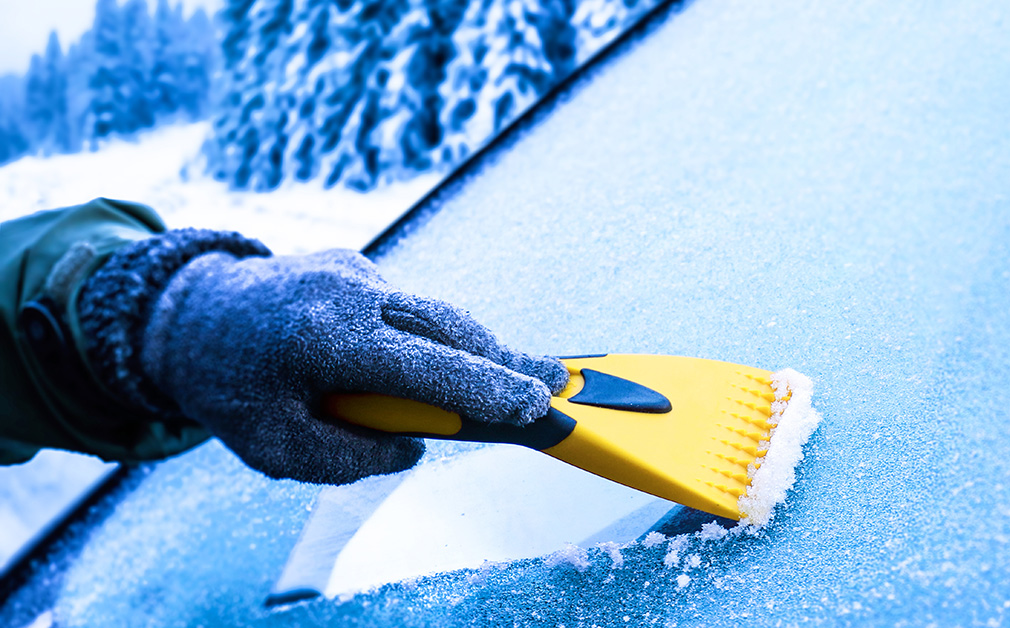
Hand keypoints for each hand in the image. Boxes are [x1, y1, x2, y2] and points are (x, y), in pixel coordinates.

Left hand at [140, 249, 567, 483]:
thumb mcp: (274, 449)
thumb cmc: (229, 389)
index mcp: (324, 340)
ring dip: (470, 348)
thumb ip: (349, 458)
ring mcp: (352, 269)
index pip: (428, 368)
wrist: (183, 314)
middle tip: (557, 382)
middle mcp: (347, 293)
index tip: (538, 404)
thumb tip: (412, 446)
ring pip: (432, 312)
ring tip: (515, 377)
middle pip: (449, 326)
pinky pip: (403, 306)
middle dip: (505, 359)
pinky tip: (427, 360)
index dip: (488, 388)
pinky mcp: (353, 262)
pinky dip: (424, 335)